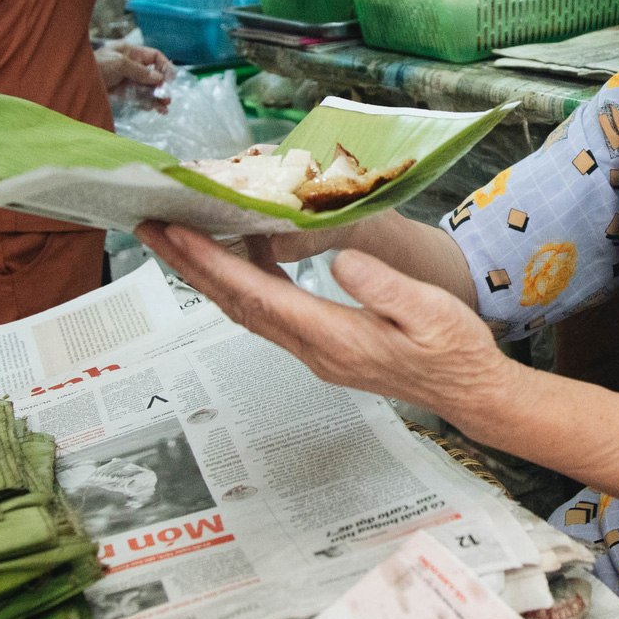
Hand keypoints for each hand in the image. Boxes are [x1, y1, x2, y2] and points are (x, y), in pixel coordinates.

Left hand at [95, 40, 172, 110]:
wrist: (74, 81)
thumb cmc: (94, 65)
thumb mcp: (119, 63)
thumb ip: (139, 71)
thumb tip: (158, 78)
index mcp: (130, 52)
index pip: (154, 57)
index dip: (164, 66)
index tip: (170, 78)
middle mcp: (130, 65)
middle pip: (153, 75)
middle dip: (162, 85)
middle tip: (166, 97)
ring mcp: (126, 80)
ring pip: (147, 88)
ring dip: (157, 97)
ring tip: (164, 107)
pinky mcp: (122, 94)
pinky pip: (139, 98)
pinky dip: (148, 103)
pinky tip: (156, 109)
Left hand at [134, 221, 520, 430]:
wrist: (469, 390)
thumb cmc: (454, 348)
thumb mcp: (427, 310)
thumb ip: (381, 287)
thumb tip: (338, 257)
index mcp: (333, 338)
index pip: (257, 295)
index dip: (212, 264)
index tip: (176, 233)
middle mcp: (312, 349)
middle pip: (236, 304)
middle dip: (189, 265)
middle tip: (149, 228)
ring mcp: (314, 352)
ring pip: (246, 309)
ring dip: (207, 274)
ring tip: (176, 238)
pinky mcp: (322, 347)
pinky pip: (268, 312)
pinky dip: (243, 282)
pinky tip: (241, 255)